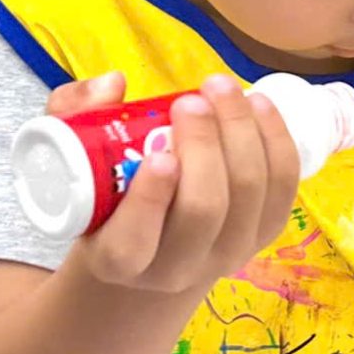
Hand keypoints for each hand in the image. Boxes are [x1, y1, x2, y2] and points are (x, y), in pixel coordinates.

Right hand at [53, 71, 301, 297]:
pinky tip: (258, 105)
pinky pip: (282, 190)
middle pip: (204, 210)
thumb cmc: (106, 195)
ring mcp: (225, 256)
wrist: (154, 248)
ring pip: (248, 196)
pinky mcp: (263, 237)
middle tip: (191, 102)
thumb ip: (73, 116)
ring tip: (220, 89)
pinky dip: (275, 141)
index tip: (160, 153)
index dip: (150, 199)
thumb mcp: (71, 160)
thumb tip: (112, 84)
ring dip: (241, 133)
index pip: (133, 243)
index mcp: (116, 261)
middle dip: (204, 147)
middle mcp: (175, 270)